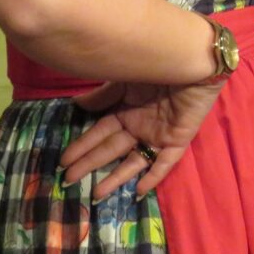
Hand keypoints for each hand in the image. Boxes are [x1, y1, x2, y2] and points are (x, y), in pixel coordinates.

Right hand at [60, 78, 224, 199]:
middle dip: (90, 165)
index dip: (82, 147)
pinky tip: (138, 190)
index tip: (63, 162)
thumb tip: (77, 105)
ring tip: (97, 194)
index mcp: (125, 112)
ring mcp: (157, 136)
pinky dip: (153, 176)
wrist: (189, 59)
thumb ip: (103, 96)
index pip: (99, 134)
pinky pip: (165, 162)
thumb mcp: (124, 81)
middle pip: (111, 150)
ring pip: (134, 161)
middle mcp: (139, 127)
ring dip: (116, 177)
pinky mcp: (177, 140)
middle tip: (68, 181)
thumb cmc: (155, 67)